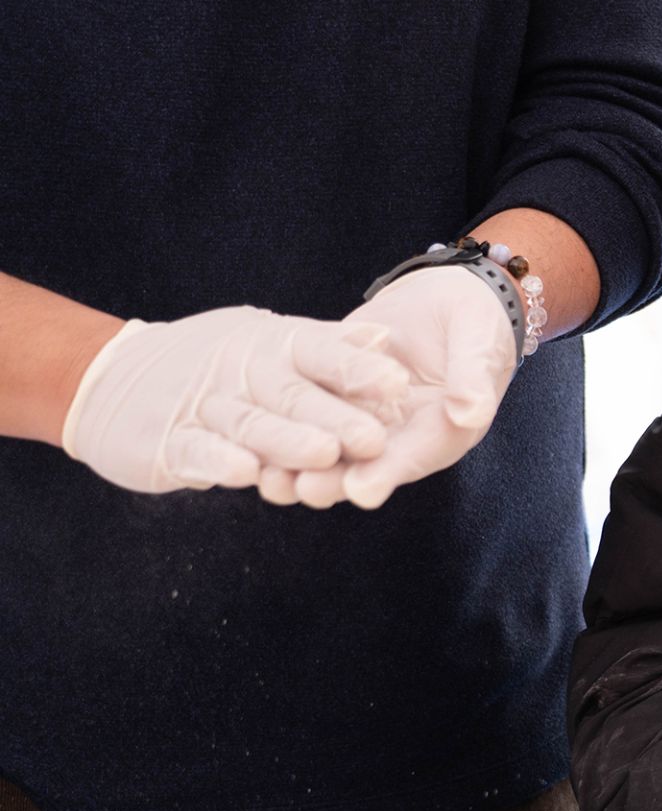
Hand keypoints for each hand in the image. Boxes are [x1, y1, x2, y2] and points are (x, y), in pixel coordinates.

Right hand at [61, 306, 405, 493]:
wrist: (114, 378)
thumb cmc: (219, 365)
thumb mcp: (272, 346)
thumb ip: (328, 348)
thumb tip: (386, 338)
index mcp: (272, 345)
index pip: (319, 352)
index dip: (357, 368)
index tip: (399, 382)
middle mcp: (240, 370)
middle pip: (290, 394)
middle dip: (334, 416)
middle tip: (375, 439)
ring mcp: (202, 406)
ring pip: (249, 424)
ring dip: (286, 441)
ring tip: (323, 456)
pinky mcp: (166, 442)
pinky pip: (194, 449)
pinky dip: (217, 460)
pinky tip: (243, 472)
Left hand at [260, 266, 515, 509]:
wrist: (449, 298)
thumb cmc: (477, 322)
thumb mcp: (481, 344)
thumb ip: (474, 379)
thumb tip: (469, 413)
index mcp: (444, 431)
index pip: (415, 457)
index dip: (388, 473)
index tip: (362, 490)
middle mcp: (404, 436)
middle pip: (367, 466)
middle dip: (334, 481)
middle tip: (302, 489)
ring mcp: (370, 420)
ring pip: (334, 451)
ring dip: (302, 467)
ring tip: (269, 479)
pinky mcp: (341, 397)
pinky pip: (312, 418)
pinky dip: (285, 433)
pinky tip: (251, 443)